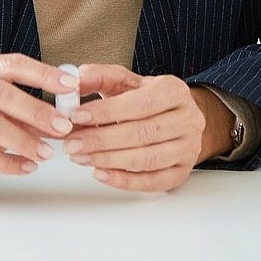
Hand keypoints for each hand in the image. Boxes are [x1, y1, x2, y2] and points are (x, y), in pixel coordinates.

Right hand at [0, 54, 78, 188]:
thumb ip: (21, 108)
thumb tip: (64, 111)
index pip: (8, 64)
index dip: (42, 74)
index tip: (71, 86)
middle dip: (36, 109)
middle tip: (63, 127)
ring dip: (22, 138)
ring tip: (46, 153)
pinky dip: (6, 162)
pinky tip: (26, 167)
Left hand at [61, 66, 213, 192]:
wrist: (176, 119)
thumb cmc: (147, 101)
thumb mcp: (126, 82)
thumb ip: (100, 77)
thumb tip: (77, 80)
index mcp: (175, 91)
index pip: (141, 103)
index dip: (107, 112)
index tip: (77, 116)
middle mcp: (188, 119)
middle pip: (144, 133)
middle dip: (102, 140)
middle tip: (72, 143)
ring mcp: (188, 148)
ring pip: (148, 159)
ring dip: (109, 160)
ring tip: (80, 157)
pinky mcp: (182, 172)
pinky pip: (153, 182)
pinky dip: (124, 181)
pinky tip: (100, 173)